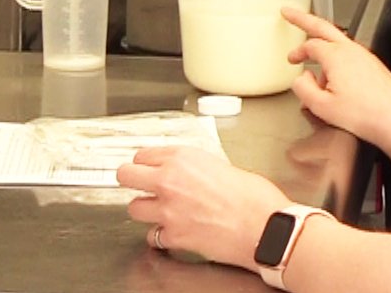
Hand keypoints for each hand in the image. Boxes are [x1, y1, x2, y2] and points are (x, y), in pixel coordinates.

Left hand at [116, 146, 290, 272]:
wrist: (264, 225)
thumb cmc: (254, 196)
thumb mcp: (222, 165)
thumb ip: (196, 168)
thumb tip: (186, 172)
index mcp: (183, 158)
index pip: (143, 154)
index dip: (146, 162)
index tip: (148, 166)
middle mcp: (169, 181)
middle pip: (125, 175)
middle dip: (131, 180)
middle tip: (140, 184)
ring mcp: (167, 210)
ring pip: (134, 208)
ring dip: (146, 210)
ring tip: (160, 211)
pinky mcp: (173, 236)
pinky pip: (152, 236)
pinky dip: (160, 235)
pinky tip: (173, 232)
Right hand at [283, 7, 390, 157]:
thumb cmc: (365, 115)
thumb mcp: (321, 107)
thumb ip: (303, 88)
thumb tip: (301, 78)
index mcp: (336, 57)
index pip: (310, 45)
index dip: (298, 51)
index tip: (292, 59)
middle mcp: (352, 50)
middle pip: (323, 27)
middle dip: (303, 18)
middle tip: (290, 13)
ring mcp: (365, 56)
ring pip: (338, 42)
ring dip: (323, 46)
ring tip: (315, 60)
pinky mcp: (374, 65)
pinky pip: (350, 55)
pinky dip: (337, 60)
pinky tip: (336, 78)